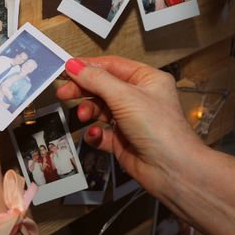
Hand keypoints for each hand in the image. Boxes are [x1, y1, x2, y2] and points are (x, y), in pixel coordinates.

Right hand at [57, 56, 204, 201]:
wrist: (171, 170)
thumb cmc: (157, 127)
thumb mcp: (124, 96)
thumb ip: (96, 79)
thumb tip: (72, 65)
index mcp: (147, 80)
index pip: (112, 66)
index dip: (88, 67)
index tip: (65, 69)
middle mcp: (139, 97)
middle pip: (102, 87)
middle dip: (83, 90)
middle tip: (63, 93)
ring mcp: (130, 120)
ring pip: (100, 109)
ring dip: (89, 111)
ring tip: (84, 116)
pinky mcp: (123, 140)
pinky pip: (101, 132)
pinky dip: (95, 133)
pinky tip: (95, 135)